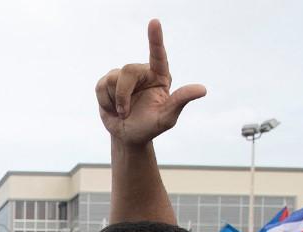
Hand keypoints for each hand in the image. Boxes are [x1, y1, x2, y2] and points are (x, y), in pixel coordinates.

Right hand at [94, 19, 205, 146]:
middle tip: (125, 112)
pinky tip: (112, 109)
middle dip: (123, 94)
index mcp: (159, 76)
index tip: (154, 22)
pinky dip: (105, 103)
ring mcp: (123, 76)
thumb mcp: (167, 118)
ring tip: (122, 111)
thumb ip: (180, 101)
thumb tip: (202, 89)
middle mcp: (142, 73)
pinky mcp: (107, 82)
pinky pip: (100, 86)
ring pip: (112, 79)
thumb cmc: (150, 127)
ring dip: (114, 101)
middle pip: (128, 70)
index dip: (155, 38)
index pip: (158, 55)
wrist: (128, 137)